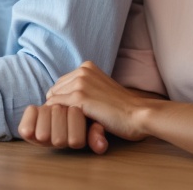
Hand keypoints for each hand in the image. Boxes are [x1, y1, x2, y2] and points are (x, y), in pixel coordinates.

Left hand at [18, 61, 150, 149]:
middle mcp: (81, 71)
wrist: (139, 115)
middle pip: (54, 91)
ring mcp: (80, 83)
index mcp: (86, 67)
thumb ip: (83, 88)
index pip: (60, 84)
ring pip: (53, 99)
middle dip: (59, 106)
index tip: (71, 113)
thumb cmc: (122, 108)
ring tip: (73, 124)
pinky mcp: (80, 97)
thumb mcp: (100, 89)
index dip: (63, 100)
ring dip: (59, 113)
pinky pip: (56, 107)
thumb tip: (58, 98)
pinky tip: (72, 126)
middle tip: (71, 121)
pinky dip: (60, 118)